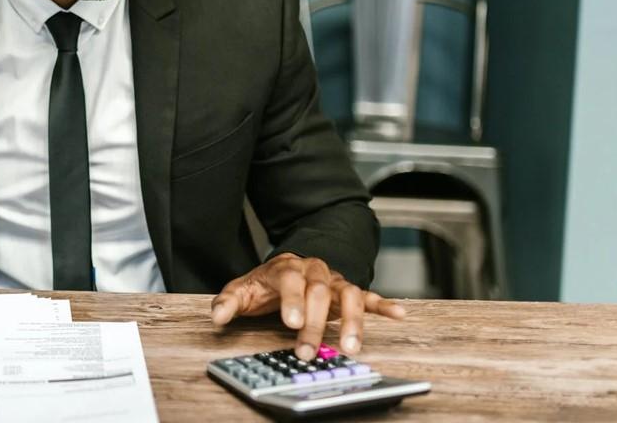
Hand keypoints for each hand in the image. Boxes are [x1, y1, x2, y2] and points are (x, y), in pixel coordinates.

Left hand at [210, 253, 405, 359]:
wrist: (288, 267)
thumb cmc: (265, 283)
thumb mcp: (242, 290)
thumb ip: (229, 302)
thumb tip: (218, 316)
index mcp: (286, 268)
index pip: (291, 281)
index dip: (292, 300)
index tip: (291, 322)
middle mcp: (313, 271)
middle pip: (318, 293)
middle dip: (314, 323)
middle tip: (306, 350)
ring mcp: (333, 281)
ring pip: (347, 295)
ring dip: (351, 321)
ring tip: (350, 346)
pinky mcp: (348, 292)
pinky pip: (368, 296)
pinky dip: (383, 305)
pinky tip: (398, 314)